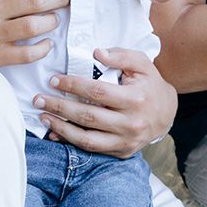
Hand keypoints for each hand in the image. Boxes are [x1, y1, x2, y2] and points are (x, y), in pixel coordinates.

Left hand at [33, 47, 175, 158]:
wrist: (167, 113)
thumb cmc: (149, 83)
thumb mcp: (141, 63)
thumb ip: (120, 55)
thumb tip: (96, 53)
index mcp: (136, 98)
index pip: (97, 91)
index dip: (73, 85)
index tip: (54, 79)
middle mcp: (131, 123)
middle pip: (88, 116)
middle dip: (59, 106)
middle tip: (39, 99)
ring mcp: (126, 141)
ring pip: (87, 138)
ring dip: (61, 128)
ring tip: (43, 116)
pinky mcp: (121, 152)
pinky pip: (92, 150)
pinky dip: (71, 143)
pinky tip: (56, 133)